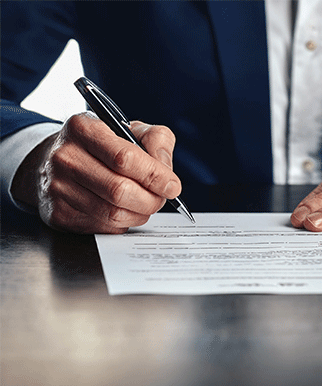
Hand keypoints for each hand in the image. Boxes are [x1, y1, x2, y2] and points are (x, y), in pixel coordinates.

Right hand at [11, 113, 180, 233]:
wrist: (54, 160)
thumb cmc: (101, 145)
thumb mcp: (130, 129)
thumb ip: (156, 140)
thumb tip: (166, 170)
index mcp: (84, 128)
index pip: (125, 158)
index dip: (154, 175)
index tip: (172, 185)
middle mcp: (65, 157)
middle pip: (120, 190)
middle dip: (151, 199)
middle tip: (161, 198)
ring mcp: (58, 187)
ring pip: (113, 213)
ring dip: (139, 214)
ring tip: (145, 204)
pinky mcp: (58, 214)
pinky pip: (103, 227)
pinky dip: (123, 223)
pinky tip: (124, 210)